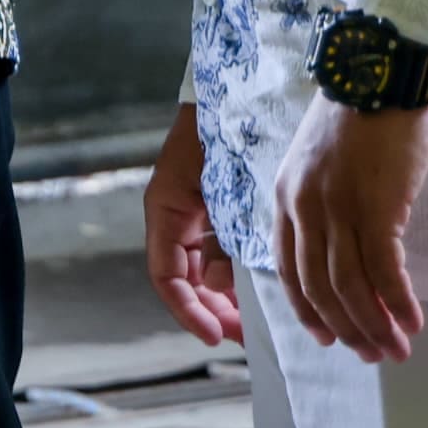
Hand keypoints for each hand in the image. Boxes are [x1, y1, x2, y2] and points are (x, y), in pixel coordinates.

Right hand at [141, 102, 239, 346]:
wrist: (233, 93)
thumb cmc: (222, 133)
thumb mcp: (221, 189)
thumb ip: (221, 238)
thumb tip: (222, 286)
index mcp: (166, 211)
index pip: (167, 277)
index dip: (188, 310)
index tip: (216, 334)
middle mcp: (176, 218)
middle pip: (186, 280)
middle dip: (212, 310)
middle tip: (243, 335)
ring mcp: (196, 215)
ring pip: (205, 271)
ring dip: (226, 296)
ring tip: (257, 318)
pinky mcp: (217, 210)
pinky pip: (221, 253)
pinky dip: (237, 273)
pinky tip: (261, 287)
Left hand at [269, 94, 427, 363]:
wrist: (378, 77)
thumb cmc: (356, 119)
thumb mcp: (317, 163)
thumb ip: (320, 205)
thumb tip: (345, 249)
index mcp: (285, 198)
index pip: (288, 268)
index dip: (307, 308)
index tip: (326, 335)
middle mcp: (304, 208)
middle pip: (318, 286)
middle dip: (345, 327)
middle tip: (370, 354)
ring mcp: (338, 208)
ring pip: (350, 285)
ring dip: (374, 325)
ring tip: (396, 349)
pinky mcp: (377, 206)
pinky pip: (385, 268)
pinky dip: (398, 301)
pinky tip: (413, 320)